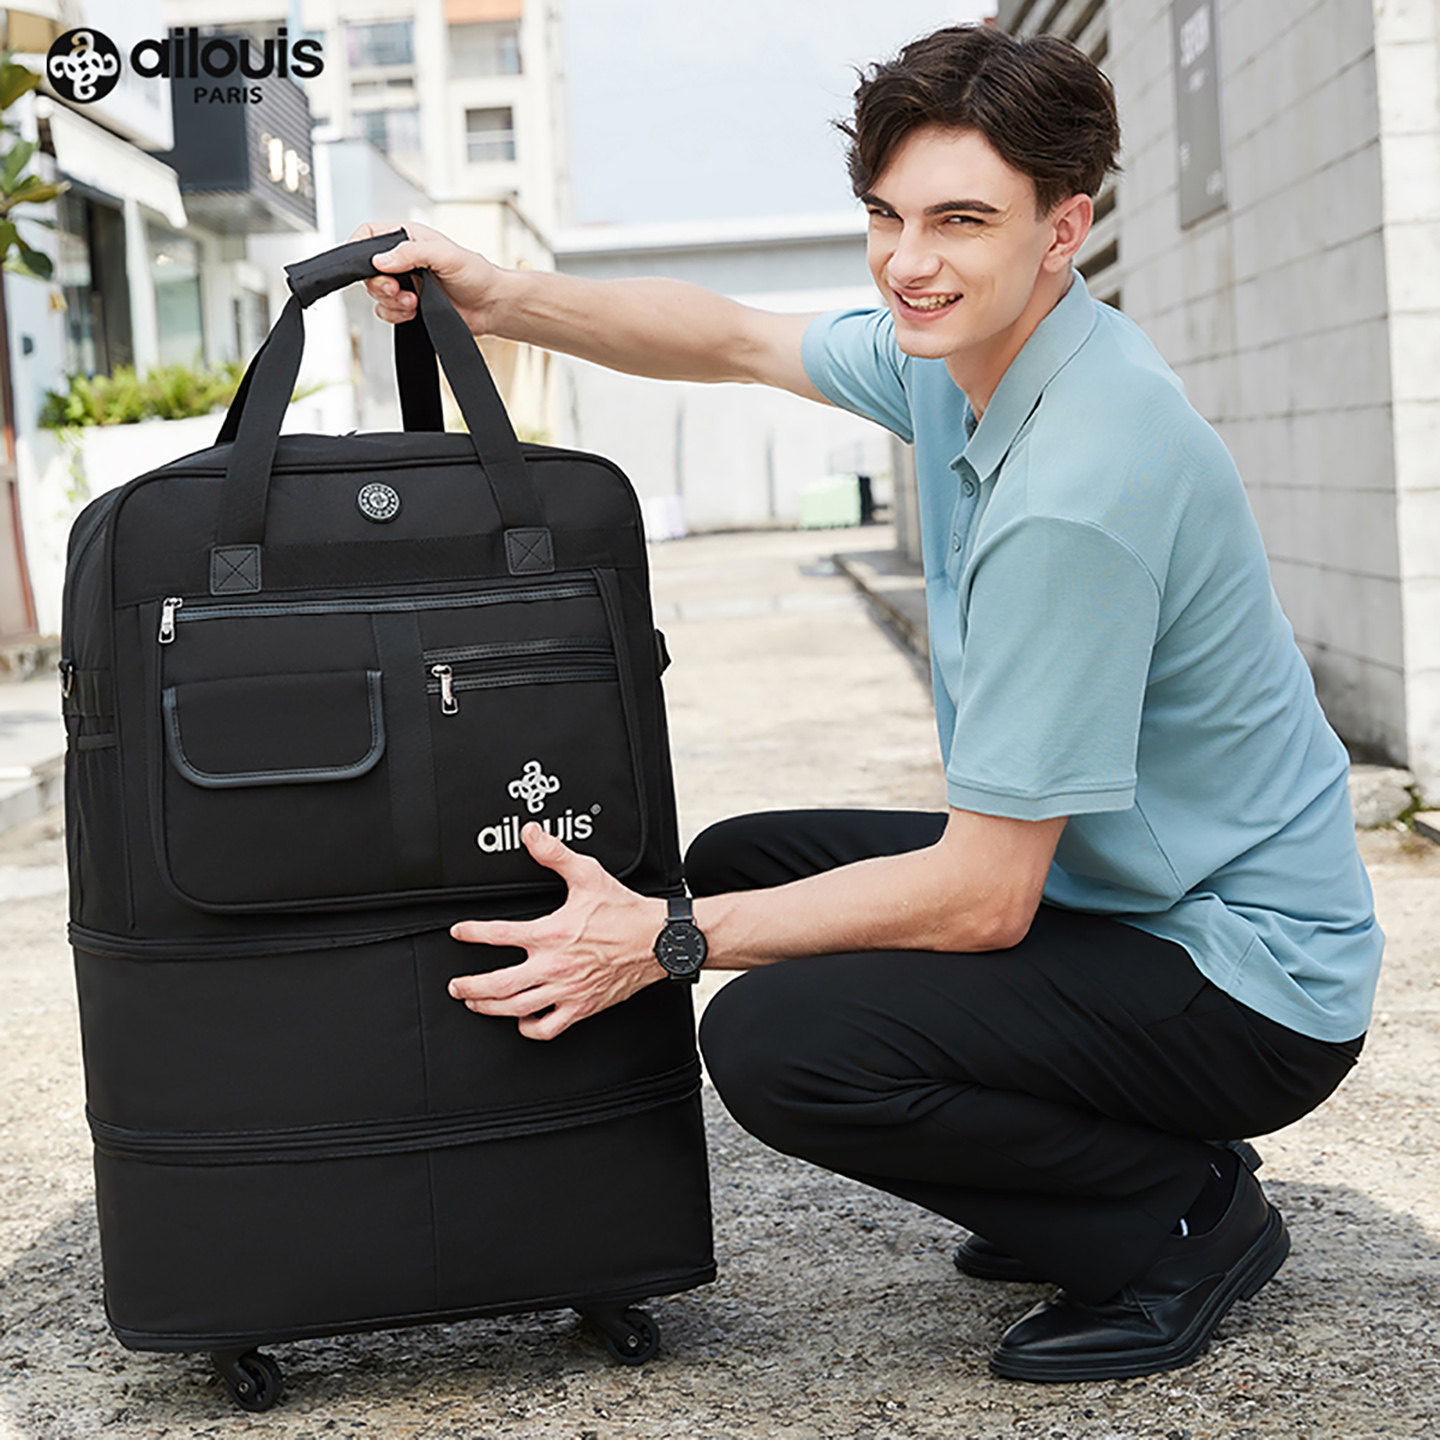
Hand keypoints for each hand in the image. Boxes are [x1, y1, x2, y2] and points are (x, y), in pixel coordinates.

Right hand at [347, 218, 502, 335]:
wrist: (491, 306)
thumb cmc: (477, 274)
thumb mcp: (445, 255)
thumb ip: (411, 253)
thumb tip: (380, 260)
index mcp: (408, 238)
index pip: (369, 234)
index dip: (358, 247)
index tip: (363, 265)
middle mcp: (403, 260)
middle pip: (368, 269)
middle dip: (380, 284)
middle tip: (397, 289)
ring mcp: (406, 283)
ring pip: (376, 293)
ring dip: (390, 302)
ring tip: (414, 302)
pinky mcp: (410, 306)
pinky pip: (387, 312)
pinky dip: (395, 315)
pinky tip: (414, 312)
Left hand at [448, 822, 669, 1040]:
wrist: (658, 940)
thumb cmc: (625, 913)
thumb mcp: (588, 874)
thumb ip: (555, 855)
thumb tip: (532, 835)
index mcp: (551, 934)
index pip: (498, 935)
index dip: (471, 933)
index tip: (459, 932)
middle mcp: (554, 966)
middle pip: (498, 985)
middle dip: (469, 987)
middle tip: (456, 985)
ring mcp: (567, 990)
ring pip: (516, 1009)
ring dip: (489, 1007)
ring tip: (476, 1002)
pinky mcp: (581, 1007)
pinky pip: (548, 1027)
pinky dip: (529, 1028)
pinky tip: (522, 1021)